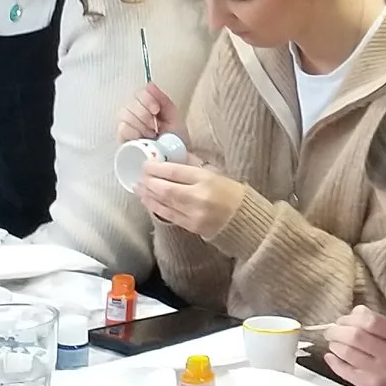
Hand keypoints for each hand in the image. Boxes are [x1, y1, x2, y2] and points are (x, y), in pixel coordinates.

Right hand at [115, 85, 178, 142]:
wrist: (175, 161)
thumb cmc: (175, 141)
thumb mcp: (174, 118)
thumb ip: (163, 100)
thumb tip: (151, 84)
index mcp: (148, 107)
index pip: (140, 93)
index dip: (146, 99)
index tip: (156, 110)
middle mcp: (135, 115)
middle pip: (130, 103)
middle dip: (143, 114)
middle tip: (154, 127)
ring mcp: (127, 127)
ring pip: (124, 114)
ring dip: (139, 124)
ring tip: (150, 135)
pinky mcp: (122, 140)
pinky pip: (121, 128)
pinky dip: (132, 131)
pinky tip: (140, 138)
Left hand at [129, 157, 246, 241]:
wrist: (246, 220)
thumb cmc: (233, 194)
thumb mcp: (216, 173)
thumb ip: (194, 166)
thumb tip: (172, 158)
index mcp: (207, 179)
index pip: (176, 172)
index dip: (157, 168)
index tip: (147, 164)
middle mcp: (199, 197)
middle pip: (166, 189)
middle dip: (149, 182)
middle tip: (139, 176)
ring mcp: (194, 214)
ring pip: (164, 203)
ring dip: (148, 195)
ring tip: (138, 189)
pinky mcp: (192, 227)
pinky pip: (169, 216)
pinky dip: (156, 208)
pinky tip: (148, 202)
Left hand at [324, 307, 385, 385]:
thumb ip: (381, 325)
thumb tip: (353, 313)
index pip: (371, 321)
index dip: (351, 317)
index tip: (343, 319)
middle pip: (356, 336)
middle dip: (337, 330)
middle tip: (331, 330)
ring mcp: (380, 372)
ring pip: (348, 352)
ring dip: (335, 344)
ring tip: (333, 342)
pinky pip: (345, 371)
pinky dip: (334, 361)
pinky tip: (330, 356)